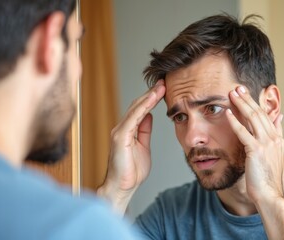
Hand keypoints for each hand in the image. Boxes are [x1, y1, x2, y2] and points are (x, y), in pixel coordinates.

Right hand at [98, 80, 164, 212]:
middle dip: (151, 93)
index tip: (164, 88)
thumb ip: (144, 130)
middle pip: (138, 105)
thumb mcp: (143, 146)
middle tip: (164, 82)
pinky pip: (133, 118)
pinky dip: (143, 107)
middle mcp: (122, 127)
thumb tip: (149, 115)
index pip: (140, 109)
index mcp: (128, 130)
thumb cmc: (132, 170)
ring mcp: (119, 131)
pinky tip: (152, 99)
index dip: (151, 98)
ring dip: (149, 96)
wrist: (123, 187)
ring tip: (161, 86)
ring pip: (135, 108)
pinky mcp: (120, 137)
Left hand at [226, 86, 283, 203]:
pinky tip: (227, 113)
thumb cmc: (268, 177)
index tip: (246, 92)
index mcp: (277, 138)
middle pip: (259, 113)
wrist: (269, 194)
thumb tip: (280, 117)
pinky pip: (244, 132)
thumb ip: (277, 133)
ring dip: (241, 104)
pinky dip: (234, 122)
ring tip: (232, 94)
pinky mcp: (256, 150)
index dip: (255, 102)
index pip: (265, 115)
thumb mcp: (275, 152)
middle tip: (237, 87)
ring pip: (253, 118)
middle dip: (247, 99)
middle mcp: (274, 138)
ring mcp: (266, 143)